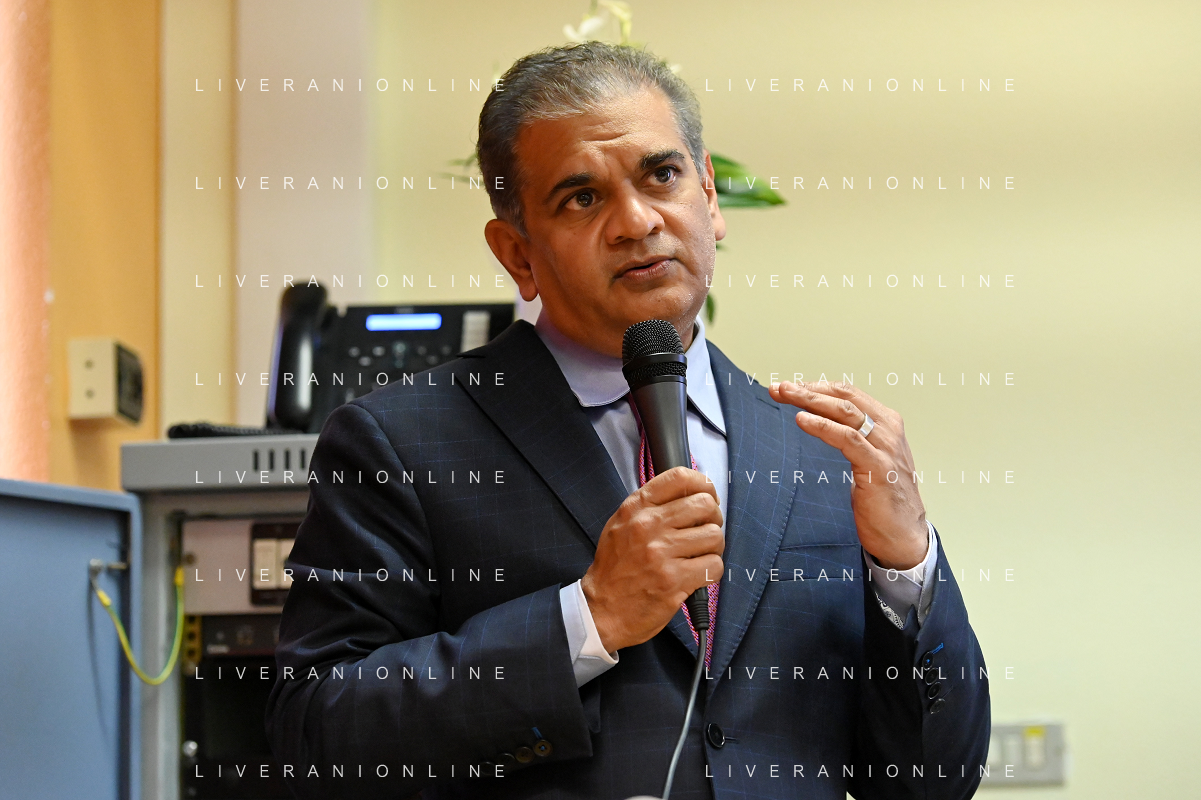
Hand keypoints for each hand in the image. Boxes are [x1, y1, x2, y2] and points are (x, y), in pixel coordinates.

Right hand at [581, 467, 724, 652]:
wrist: (601, 609)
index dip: (704, 484)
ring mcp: (662, 553)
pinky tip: (698, 574)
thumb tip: (690, 493)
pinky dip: (712, 571)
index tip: (708, 496)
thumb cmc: (615, 568)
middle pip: (705, 505)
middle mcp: (648, 525)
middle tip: (705, 531)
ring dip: (713, 547)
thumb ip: (651, 506)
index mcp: (636, 507)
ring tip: (699, 555)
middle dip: (713, 518)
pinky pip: (714, 565)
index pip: (680, 477)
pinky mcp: (674, 580)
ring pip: (714, 535)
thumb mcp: (621, 524)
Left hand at [768, 380, 927, 569]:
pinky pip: (847, 439)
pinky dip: (822, 426)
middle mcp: (888, 430)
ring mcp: (885, 448)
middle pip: (844, 398)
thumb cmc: (882, 499)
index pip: (848, 395)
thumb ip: (854, 439)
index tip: (789, 387)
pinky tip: (801, 420)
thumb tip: (825, 424)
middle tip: (780, 387)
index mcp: (886, 424)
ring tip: (785, 394)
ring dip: (811, 401)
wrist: (903, 536)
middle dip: (809, 389)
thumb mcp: (868, 459)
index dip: (817, 387)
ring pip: (845, 413)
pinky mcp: (878, 467)